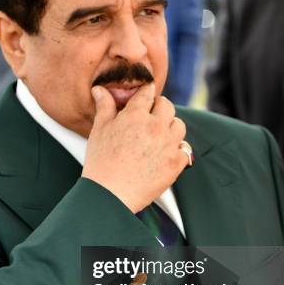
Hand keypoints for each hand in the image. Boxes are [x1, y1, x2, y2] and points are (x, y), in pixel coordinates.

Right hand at [82, 83, 189, 212]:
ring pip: (179, 125)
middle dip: (159, 108)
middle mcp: (155, 126)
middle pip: (167, 106)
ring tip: (159, 136)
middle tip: (150, 118)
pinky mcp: (176, 163)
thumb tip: (100, 89)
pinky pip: (184, 149)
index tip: (145, 97)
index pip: (147, 92)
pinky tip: (164, 155)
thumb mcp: (99, 130)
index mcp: (135, 115)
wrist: (110, 195)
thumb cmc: (101, 162)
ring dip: (170, 127)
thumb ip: (104, 107)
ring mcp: (168, 145)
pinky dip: (177, 150)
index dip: (146, 93)